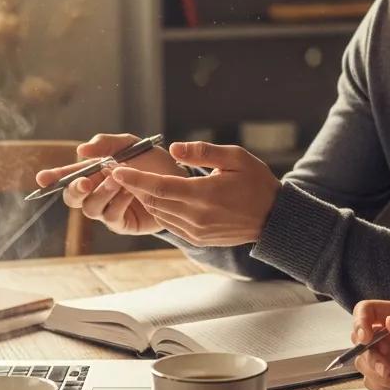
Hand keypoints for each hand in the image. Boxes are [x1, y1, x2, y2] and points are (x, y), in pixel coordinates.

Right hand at [35, 133, 185, 234]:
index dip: (53, 178)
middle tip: (86, 181)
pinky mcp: (123, 223)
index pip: (67, 176)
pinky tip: (131, 192)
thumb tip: (82, 150)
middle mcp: (97, 192)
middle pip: (72, 198)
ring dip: (102, 193)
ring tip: (119, 180)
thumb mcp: (131, 145)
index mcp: (94, 172)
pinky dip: (118, 203)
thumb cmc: (152, 162)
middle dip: (75, 190)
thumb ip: (107, 143)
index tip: (42, 178)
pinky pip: (112, 217)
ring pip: (90, 209)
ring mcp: (108, 209)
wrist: (181, 179)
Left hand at [108, 141, 281, 245]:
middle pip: (154, 201)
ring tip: (131, 182)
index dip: (134, 179)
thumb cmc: (256, 182)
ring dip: (144, 198)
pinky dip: (160, 210)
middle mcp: (197, 217)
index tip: (114, 169)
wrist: (274, 218)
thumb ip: (203, 152)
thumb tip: (173, 149)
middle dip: (133, 186)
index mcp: (204, 195)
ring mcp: (197, 231)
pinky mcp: (198, 239)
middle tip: (115, 170)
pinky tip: (156, 197)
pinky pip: (171, 223)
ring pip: (160, 213)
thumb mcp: (235, 157)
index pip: (159, 187)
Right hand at [350, 300, 389, 389]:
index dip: (360, 321)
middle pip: (359, 340)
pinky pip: (372, 381)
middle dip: (369, 356)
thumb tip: (389, 322)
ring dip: (375, 374)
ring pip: (363, 363)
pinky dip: (382, 386)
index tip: (365, 338)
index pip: (367, 310)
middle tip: (385, 368)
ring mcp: (386, 356)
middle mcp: (386, 334)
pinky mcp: (388, 375)